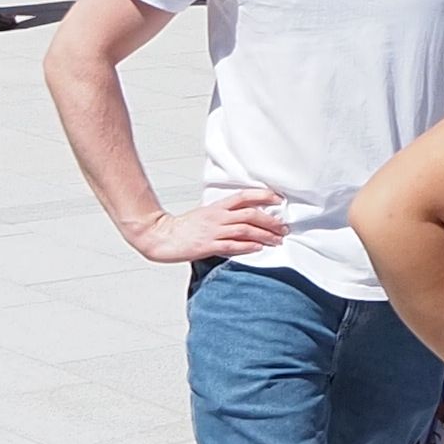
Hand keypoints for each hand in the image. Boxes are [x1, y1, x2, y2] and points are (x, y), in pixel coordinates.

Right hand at [132, 192, 287, 264]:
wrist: (160, 236)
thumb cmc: (182, 227)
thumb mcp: (205, 215)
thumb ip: (224, 215)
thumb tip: (245, 218)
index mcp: (216, 207)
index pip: (244, 196)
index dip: (263, 196)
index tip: (278, 199)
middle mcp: (217, 217)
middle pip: (250, 214)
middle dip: (271, 221)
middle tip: (283, 227)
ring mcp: (213, 231)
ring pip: (245, 229)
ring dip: (265, 235)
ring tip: (277, 239)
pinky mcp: (207, 246)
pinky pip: (232, 245)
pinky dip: (248, 246)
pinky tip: (259, 248)